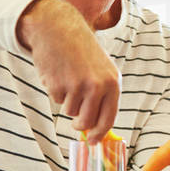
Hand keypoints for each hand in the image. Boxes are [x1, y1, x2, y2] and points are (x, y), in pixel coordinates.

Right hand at [18, 0, 119, 141]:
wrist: (58, 28)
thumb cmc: (81, 51)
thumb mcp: (101, 71)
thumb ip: (102, 97)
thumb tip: (97, 128)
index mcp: (113, 83)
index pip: (109, 118)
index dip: (100, 133)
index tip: (94, 142)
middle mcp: (97, 86)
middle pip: (87, 122)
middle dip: (80, 125)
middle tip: (76, 122)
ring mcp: (77, 85)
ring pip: (70, 112)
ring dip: (67, 101)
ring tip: (68, 80)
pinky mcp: (58, 84)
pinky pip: (56, 100)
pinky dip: (55, 91)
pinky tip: (58, 73)